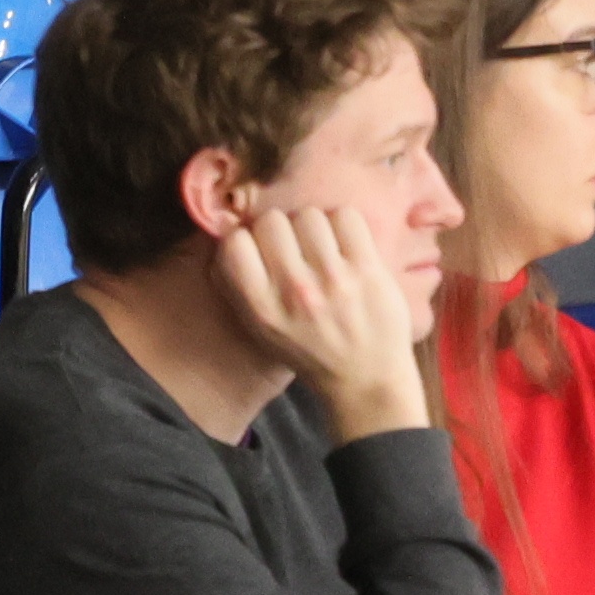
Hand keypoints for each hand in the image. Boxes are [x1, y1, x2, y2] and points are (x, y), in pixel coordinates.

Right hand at [212, 202, 427, 441]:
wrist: (366, 379)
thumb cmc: (310, 352)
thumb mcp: (262, 330)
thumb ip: (241, 286)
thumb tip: (227, 232)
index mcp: (262, 309)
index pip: (234, 243)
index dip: (246, 238)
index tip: (260, 248)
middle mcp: (294, 291)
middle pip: (272, 220)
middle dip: (281, 228)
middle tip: (295, 247)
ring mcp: (332, 278)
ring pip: (309, 214)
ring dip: (314, 226)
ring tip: (322, 248)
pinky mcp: (367, 268)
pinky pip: (346, 216)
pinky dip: (344, 225)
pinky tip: (345, 245)